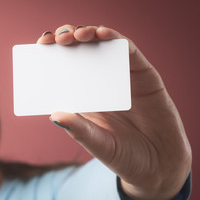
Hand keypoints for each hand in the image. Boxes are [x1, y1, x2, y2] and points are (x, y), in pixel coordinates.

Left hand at [38, 25, 191, 199]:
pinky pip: (128, 51)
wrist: (160, 165)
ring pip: (102, 45)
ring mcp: (121, 76)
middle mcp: (99, 82)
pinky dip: (115, 39)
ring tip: (76, 35)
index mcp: (83, 96)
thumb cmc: (124, 156)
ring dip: (87, 33)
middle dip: (66, 39)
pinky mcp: (144, 74)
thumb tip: (54, 114)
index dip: (51, 54)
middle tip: (55, 40)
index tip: (39, 46)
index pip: (62, 68)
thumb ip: (79, 129)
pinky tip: (102, 34)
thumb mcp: (97, 144)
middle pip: (79, 50)